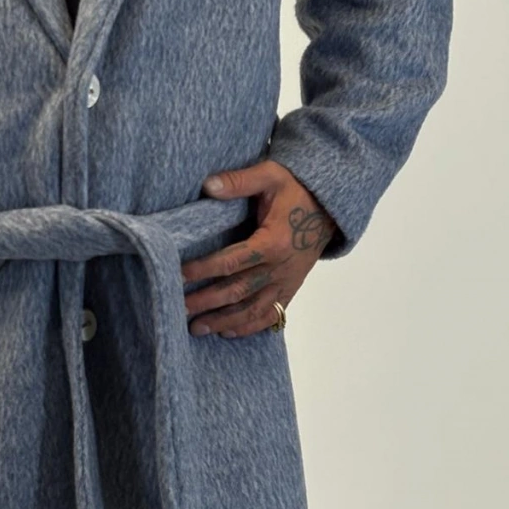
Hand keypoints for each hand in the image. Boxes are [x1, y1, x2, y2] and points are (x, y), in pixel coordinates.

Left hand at [181, 159, 337, 338]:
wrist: (329, 206)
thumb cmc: (296, 189)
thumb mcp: (270, 176)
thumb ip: (239, 181)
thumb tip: (208, 185)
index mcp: (273, 242)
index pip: (233, 261)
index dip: (205, 269)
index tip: (180, 274)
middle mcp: (280, 268)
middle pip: (239, 291)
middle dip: (207, 302)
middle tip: (179, 309)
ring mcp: (287, 282)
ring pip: (253, 310)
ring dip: (223, 321)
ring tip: (196, 329)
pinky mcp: (291, 289)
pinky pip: (271, 315)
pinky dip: (249, 326)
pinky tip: (228, 332)